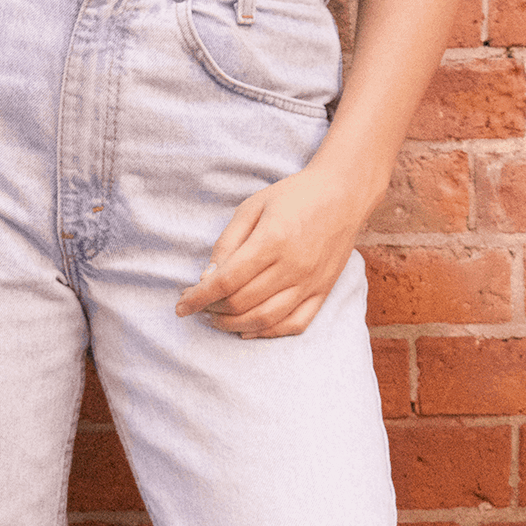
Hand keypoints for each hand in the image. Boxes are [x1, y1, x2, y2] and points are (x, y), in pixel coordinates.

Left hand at [174, 163, 368, 337]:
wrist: (344, 193)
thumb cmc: (294, 196)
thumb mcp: (252, 207)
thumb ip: (227, 242)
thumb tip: (207, 278)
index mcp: (272, 240)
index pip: (226, 281)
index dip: (198, 297)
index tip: (181, 306)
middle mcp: (293, 266)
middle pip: (242, 303)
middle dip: (212, 309)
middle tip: (199, 304)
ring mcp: (311, 283)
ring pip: (265, 319)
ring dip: (233, 325)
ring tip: (217, 318)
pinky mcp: (323, 292)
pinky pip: (294, 325)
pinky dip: (267, 332)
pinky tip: (247, 328)